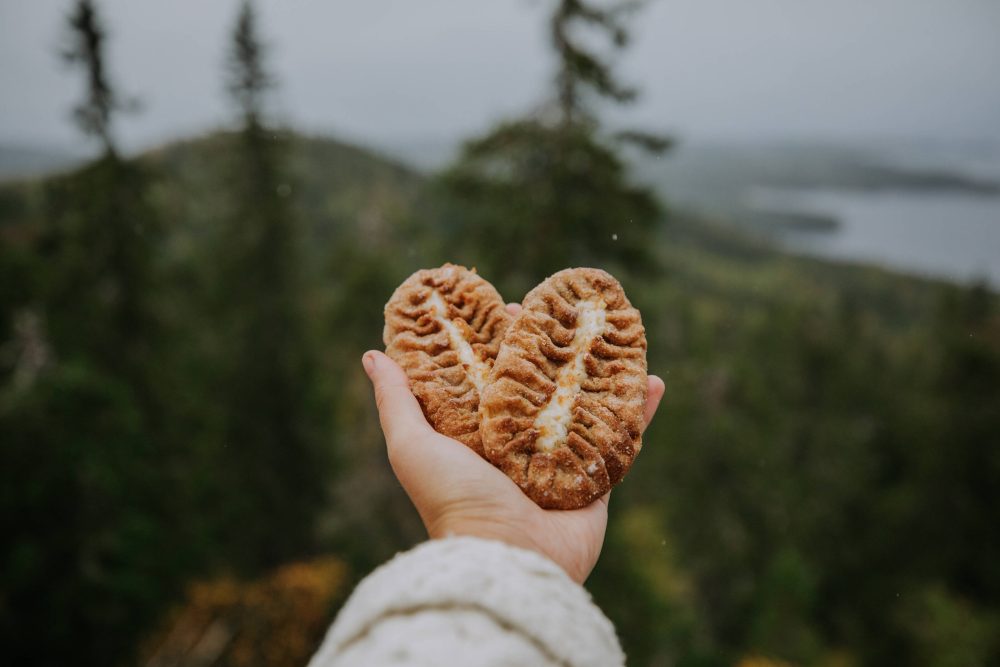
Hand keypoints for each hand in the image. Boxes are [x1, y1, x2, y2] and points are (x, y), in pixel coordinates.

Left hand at [362, 304, 664, 583]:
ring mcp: (559, 465)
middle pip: (542, 388)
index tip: (509, 307)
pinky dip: (641, 411)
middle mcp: (518, 450)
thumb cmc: (454, 503)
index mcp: (477, 438)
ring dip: (602, 371)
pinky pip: (625, 440)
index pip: (491, 378)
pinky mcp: (596, 483)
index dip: (500, 343)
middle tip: (563, 314)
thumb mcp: (413, 446)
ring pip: (586, 406)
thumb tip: (374, 354)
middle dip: (554, 350)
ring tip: (613, 336)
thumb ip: (397, 401)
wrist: (506, 560)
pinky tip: (653, 378)